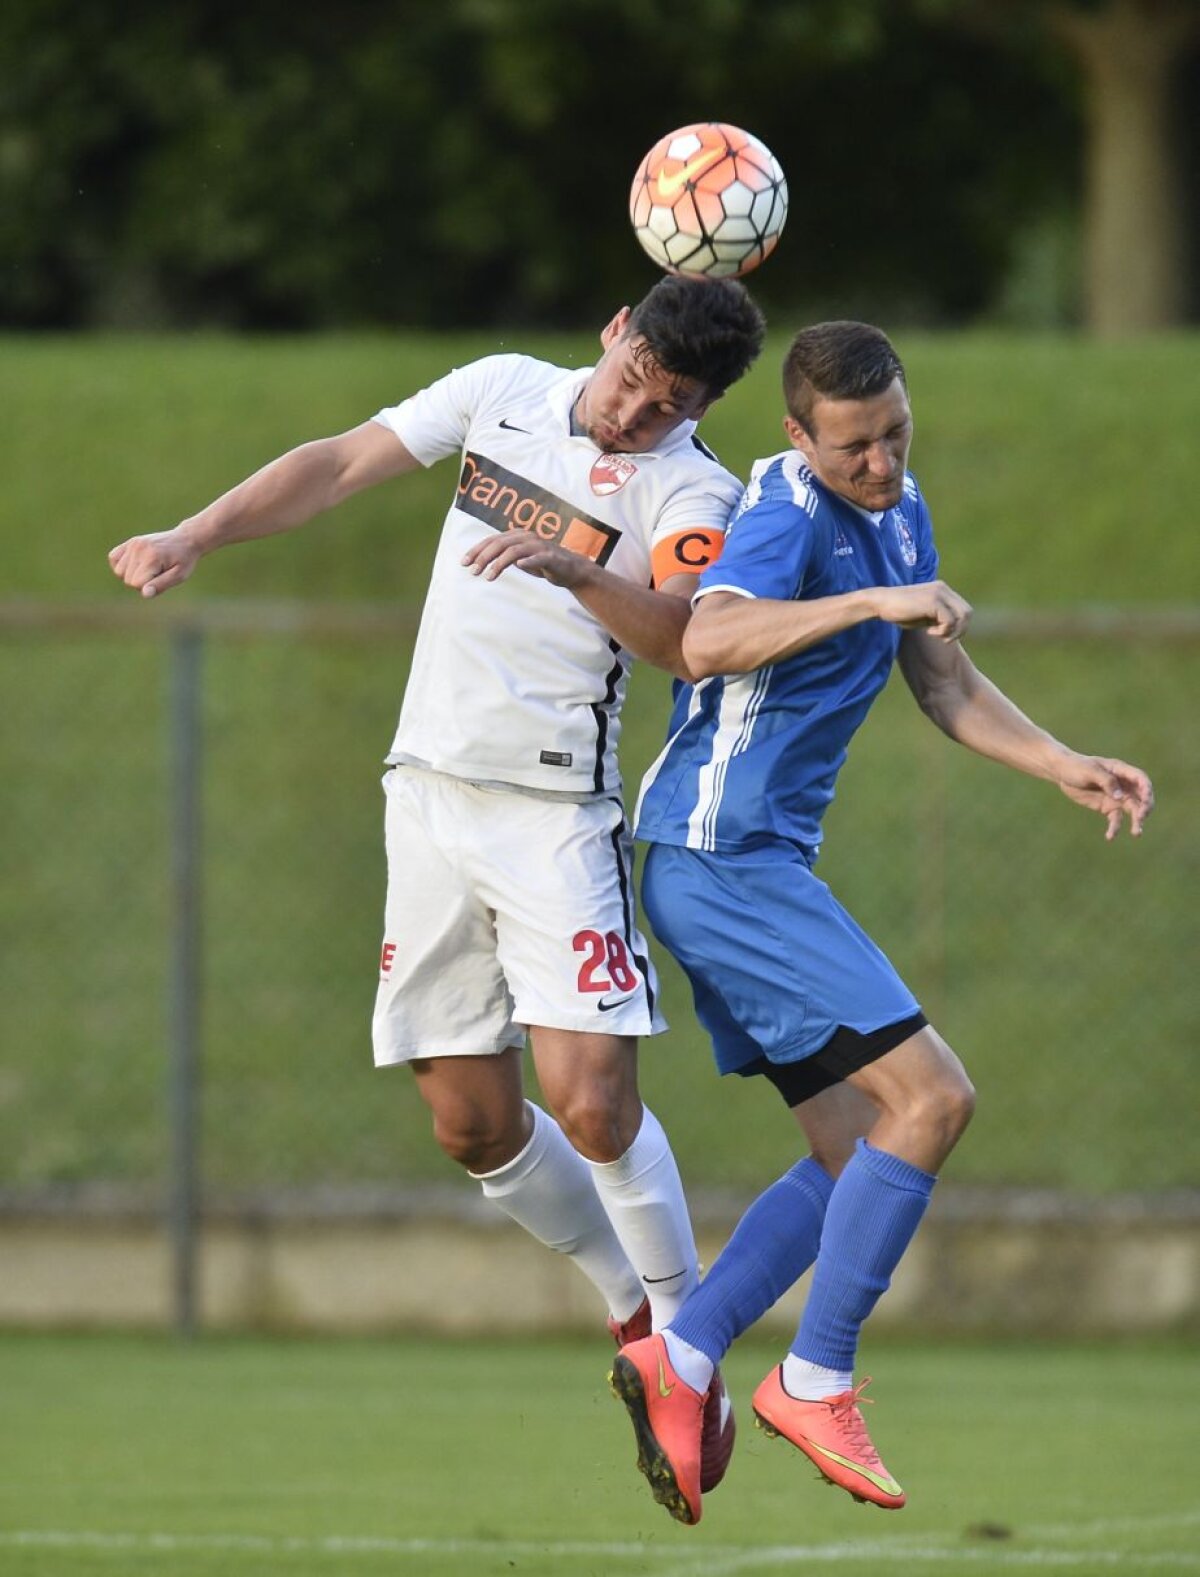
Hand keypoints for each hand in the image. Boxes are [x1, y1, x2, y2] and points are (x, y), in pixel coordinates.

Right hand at [108, 528, 200, 597]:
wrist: (186, 539)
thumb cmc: (185, 560)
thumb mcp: (179, 575)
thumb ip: (161, 585)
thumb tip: (145, 594)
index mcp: (152, 558)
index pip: (137, 584)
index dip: (149, 587)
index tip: (162, 578)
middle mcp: (139, 549)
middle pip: (127, 579)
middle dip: (141, 582)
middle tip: (158, 573)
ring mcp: (133, 544)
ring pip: (119, 571)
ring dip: (132, 574)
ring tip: (149, 568)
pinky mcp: (130, 542)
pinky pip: (113, 558)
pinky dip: (121, 565)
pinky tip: (135, 564)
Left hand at [462, 531, 593, 587]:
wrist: (571, 569)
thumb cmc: (543, 563)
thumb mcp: (520, 558)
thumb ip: (504, 556)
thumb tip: (483, 561)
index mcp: (517, 535)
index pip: (492, 540)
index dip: (476, 550)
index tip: (464, 563)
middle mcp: (526, 537)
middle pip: (499, 544)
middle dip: (483, 557)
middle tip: (473, 571)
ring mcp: (539, 546)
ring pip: (514, 551)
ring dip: (498, 563)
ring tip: (488, 577)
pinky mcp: (550, 557)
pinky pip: (538, 558)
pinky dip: (528, 561)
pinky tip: (519, 566)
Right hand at [872, 581, 971, 640]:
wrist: (880, 603)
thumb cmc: (899, 611)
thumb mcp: (924, 615)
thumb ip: (938, 617)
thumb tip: (954, 629)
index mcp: (942, 590)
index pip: (964, 609)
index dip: (958, 626)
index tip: (941, 633)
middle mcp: (943, 589)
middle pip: (968, 612)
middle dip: (960, 630)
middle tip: (944, 638)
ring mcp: (939, 593)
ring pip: (962, 616)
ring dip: (953, 631)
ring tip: (937, 635)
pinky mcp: (933, 601)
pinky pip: (949, 621)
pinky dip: (942, 631)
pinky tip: (929, 632)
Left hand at [1057, 754, 1154, 839]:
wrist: (1063, 774)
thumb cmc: (1077, 767)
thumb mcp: (1090, 771)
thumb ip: (1106, 781)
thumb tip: (1120, 797)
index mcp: (1122, 771)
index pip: (1141, 780)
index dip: (1147, 790)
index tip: (1146, 801)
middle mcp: (1123, 785)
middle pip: (1141, 797)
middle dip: (1145, 808)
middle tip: (1140, 818)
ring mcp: (1117, 798)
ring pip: (1132, 811)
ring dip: (1136, 822)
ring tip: (1136, 834)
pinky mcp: (1108, 808)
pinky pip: (1115, 819)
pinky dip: (1114, 828)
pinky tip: (1110, 837)